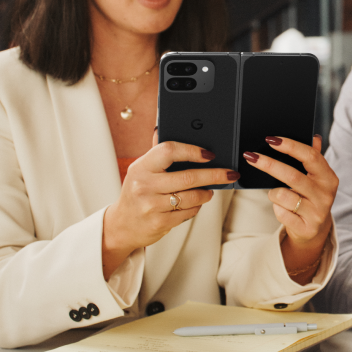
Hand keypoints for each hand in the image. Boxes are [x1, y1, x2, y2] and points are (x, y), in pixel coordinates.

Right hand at [102, 129, 238, 278]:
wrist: (122, 226)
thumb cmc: (137, 192)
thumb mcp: (141, 169)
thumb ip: (156, 151)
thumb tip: (162, 125)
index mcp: (141, 166)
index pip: (169, 150)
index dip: (193, 150)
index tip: (210, 154)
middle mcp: (144, 185)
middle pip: (188, 177)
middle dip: (214, 175)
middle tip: (229, 174)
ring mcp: (151, 206)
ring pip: (191, 197)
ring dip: (206, 193)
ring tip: (209, 190)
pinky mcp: (159, 223)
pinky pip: (188, 212)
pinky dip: (196, 207)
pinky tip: (195, 203)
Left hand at [243, 135, 338, 283]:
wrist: (315, 230)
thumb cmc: (311, 197)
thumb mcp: (316, 177)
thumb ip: (314, 157)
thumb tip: (314, 136)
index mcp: (328, 177)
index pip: (310, 156)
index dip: (290, 146)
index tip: (271, 139)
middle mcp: (325, 194)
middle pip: (292, 175)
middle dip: (269, 164)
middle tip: (250, 156)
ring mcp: (317, 213)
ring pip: (283, 195)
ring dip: (273, 192)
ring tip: (277, 194)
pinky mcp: (306, 228)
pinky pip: (281, 213)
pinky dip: (276, 208)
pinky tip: (282, 208)